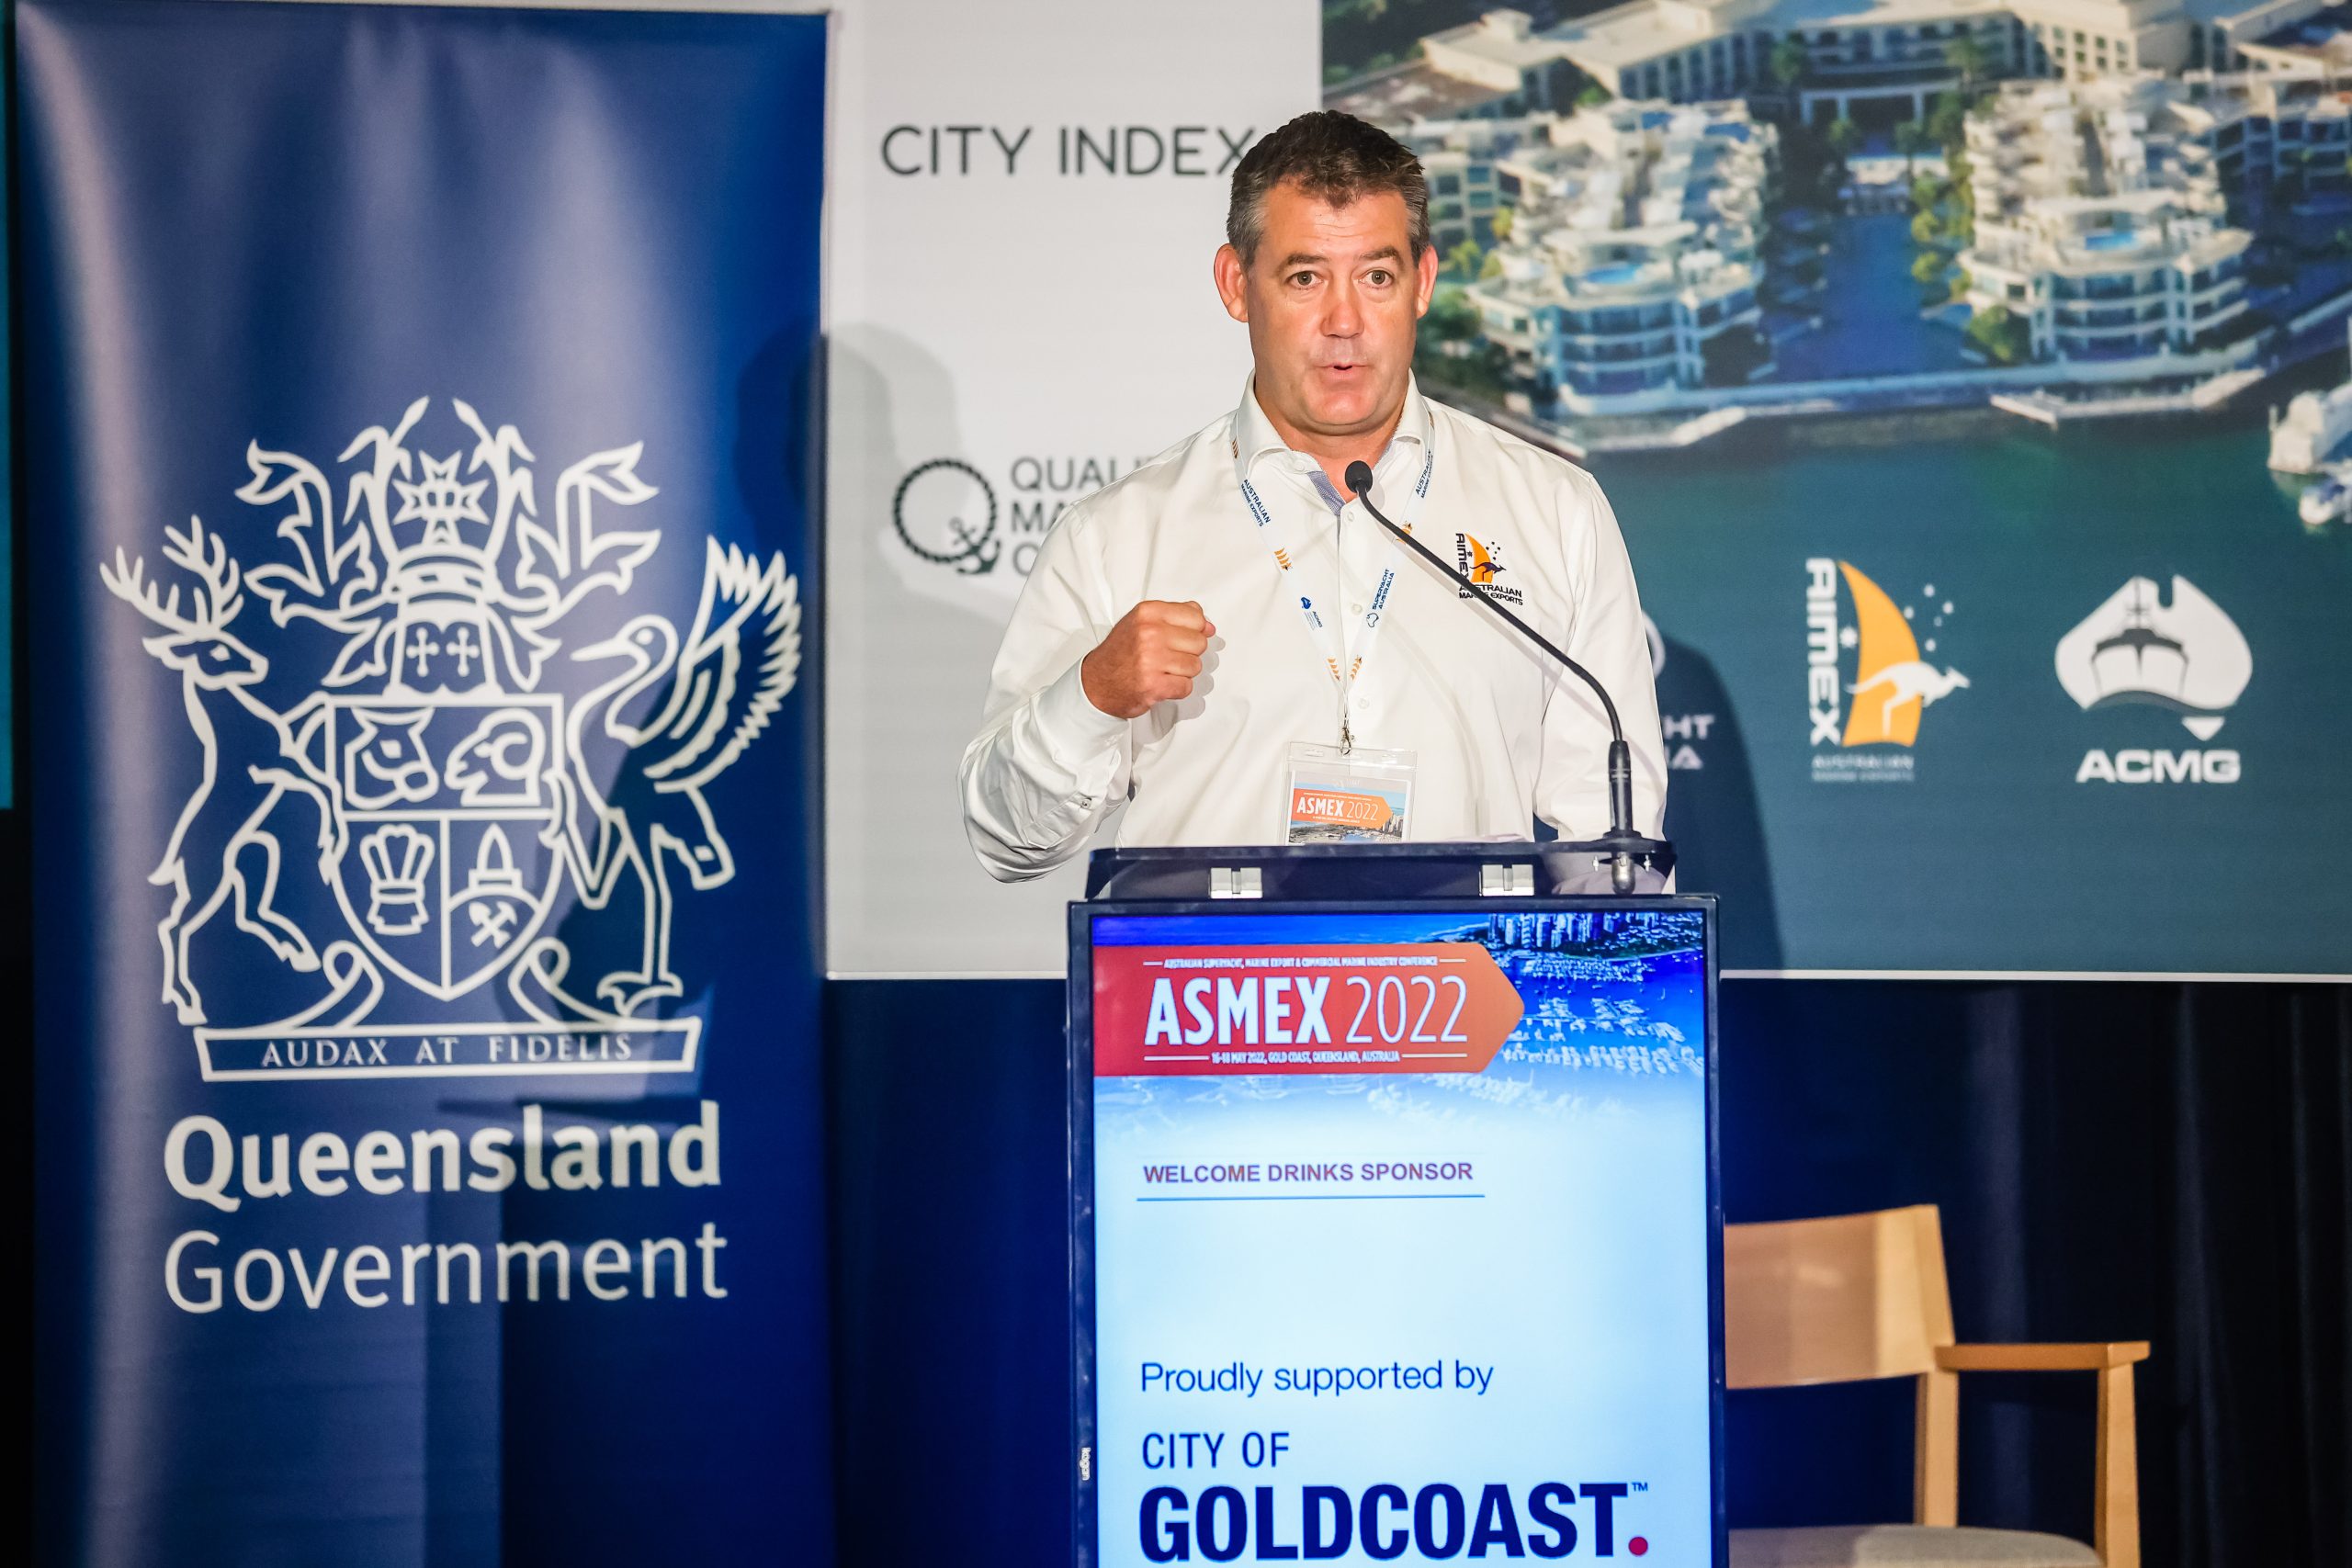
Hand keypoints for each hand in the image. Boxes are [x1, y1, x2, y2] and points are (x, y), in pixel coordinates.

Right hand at [1080, 600, 1216, 718]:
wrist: (1096, 684)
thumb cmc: (1121, 653)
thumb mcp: (1142, 622)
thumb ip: (1177, 617)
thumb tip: (1209, 626)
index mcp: (1147, 613)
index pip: (1195, 616)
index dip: (1193, 630)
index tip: (1180, 637)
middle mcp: (1149, 633)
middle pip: (1199, 642)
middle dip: (1187, 653)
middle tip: (1167, 657)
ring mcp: (1151, 660)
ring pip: (1195, 666)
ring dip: (1182, 672)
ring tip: (1162, 670)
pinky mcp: (1154, 686)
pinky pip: (1186, 686)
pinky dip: (1177, 689)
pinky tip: (1161, 683)